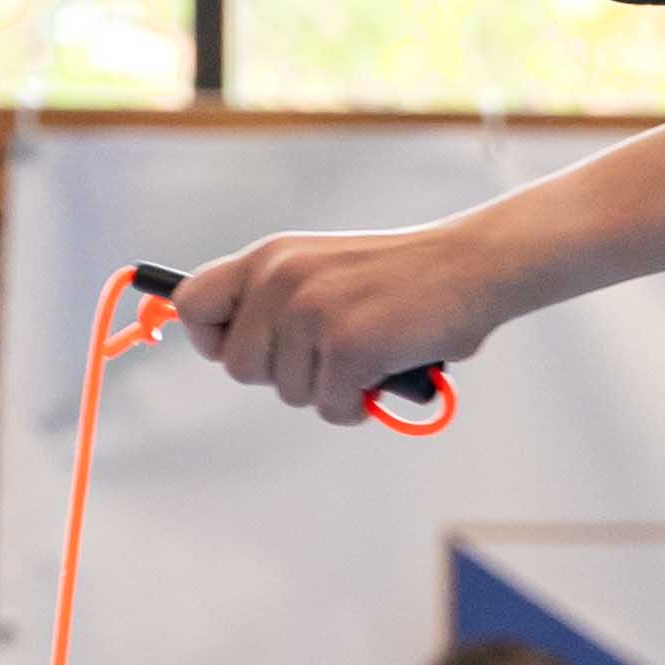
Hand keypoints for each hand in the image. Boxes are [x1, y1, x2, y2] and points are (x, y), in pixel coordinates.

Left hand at [170, 221, 508, 428]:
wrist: (472, 265)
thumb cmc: (404, 278)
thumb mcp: (323, 269)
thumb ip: (279, 298)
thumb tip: (235, 354)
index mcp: (270, 257)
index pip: (192, 304)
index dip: (210, 340)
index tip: (243, 352)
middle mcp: (280, 279)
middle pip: (239, 367)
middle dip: (284, 376)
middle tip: (328, 358)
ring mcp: (312, 311)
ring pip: (289, 393)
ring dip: (329, 390)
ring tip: (367, 357)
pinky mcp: (347, 345)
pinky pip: (331, 407)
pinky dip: (359, 404)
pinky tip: (383, 374)